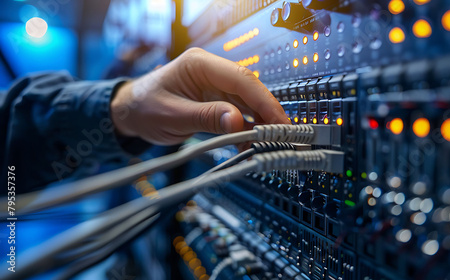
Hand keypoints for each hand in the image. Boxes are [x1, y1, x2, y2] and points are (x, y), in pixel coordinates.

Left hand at [111, 48, 288, 144]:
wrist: (129, 112)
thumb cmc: (143, 107)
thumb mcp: (172, 115)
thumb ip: (206, 118)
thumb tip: (237, 122)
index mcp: (199, 65)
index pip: (241, 79)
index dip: (264, 101)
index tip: (278, 122)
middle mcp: (211, 71)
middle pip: (249, 89)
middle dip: (267, 112)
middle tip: (283, 135)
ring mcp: (214, 85)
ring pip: (247, 102)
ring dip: (259, 122)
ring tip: (268, 142)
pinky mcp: (215, 100)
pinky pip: (237, 112)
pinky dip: (245, 128)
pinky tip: (250, 142)